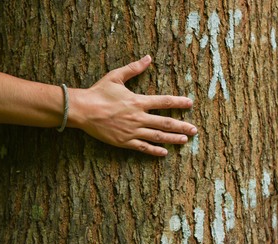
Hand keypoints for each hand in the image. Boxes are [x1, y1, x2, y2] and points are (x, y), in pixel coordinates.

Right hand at [68, 55, 196, 156]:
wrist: (83, 110)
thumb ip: (134, 68)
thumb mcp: (116, 77)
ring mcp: (132, 131)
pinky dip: (154, 150)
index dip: (179, 102)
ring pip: (157, 136)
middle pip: (166, 122)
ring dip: (173, 138)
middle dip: (182, 126)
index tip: (190, 103)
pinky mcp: (124, 142)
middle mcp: (138, 117)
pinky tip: (164, 152)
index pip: (164, 102)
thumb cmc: (98, 92)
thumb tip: (148, 58)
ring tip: (185, 140)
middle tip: (194, 130)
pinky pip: (143, 147)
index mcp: (138, 101)